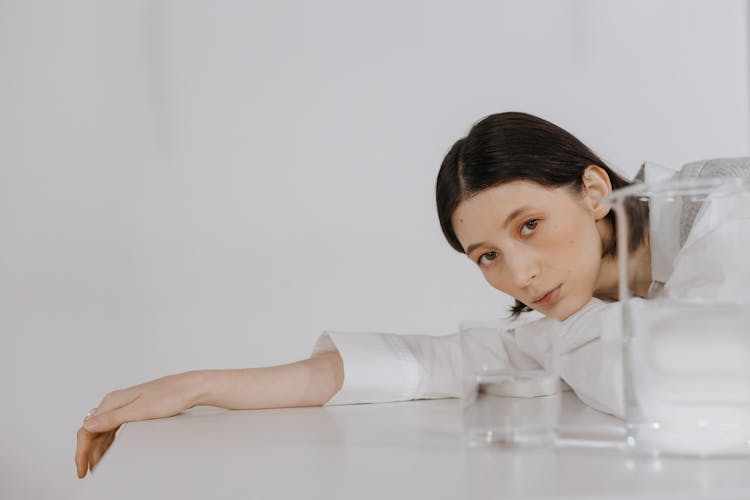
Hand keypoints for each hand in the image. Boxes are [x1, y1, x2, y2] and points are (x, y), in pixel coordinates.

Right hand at [75, 371, 201, 477]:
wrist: (190, 388)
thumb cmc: (170, 396)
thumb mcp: (140, 411)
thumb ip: (113, 418)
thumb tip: (89, 424)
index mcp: (113, 401)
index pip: (87, 428)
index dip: (81, 451)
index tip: (82, 468)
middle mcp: (116, 402)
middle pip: (92, 430)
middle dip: (87, 452)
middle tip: (86, 471)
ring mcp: (125, 405)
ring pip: (103, 430)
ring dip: (97, 449)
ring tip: (96, 466)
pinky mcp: (135, 409)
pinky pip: (114, 428)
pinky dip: (108, 442)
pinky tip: (109, 451)